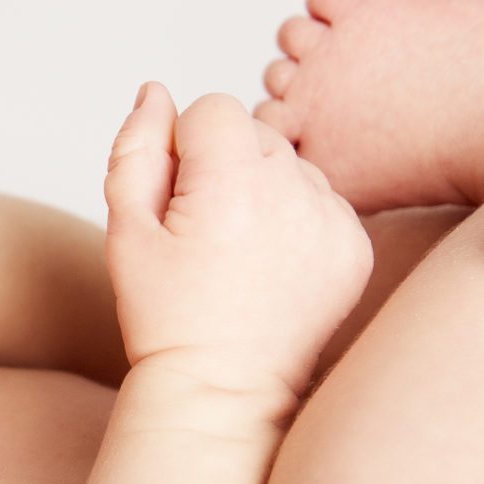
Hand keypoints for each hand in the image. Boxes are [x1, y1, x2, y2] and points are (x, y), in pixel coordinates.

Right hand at [103, 84, 371, 404]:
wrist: (224, 391)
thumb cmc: (166, 314)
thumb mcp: (127, 231)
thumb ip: (137, 148)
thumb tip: (157, 91)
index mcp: (231, 185)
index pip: (214, 106)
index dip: (184, 148)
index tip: (179, 202)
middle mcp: (293, 195)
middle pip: (258, 131)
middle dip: (227, 165)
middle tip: (209, 234)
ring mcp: (333, 222)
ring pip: (293, 164)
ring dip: (266, 189)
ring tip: (242, 252)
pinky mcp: (357, 246)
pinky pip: (323, 199)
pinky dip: (298, 219)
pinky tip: (274, 265)